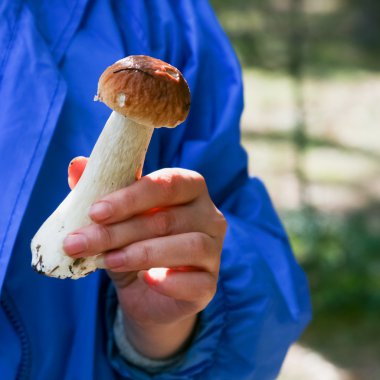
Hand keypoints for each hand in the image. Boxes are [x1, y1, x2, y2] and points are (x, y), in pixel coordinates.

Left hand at [64, 157, 226, 357]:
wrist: (147, 293)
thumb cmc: (134, 245)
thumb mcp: (115, 219)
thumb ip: (102, 191)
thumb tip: (77, 164)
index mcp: (190, 189)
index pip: (168, 184)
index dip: (132, 196)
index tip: (95, 212)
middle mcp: (209, 215)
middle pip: (168, 218)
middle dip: (120, 231)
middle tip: (80, 242)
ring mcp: (214, 250)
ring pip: (189, 245)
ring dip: (142, 253)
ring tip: (108, 261)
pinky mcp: (210, 283)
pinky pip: (197, 281)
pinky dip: (168, 281)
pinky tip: (144, 280)